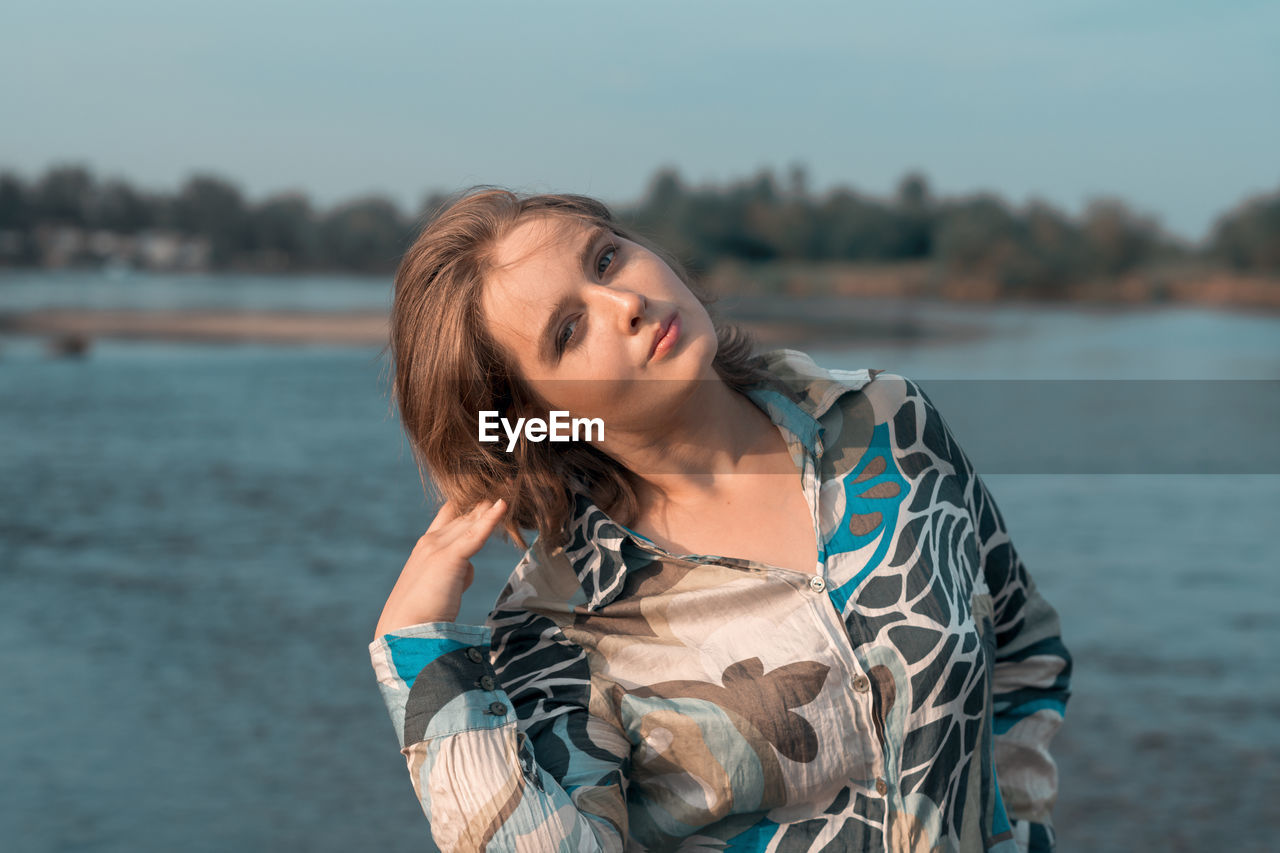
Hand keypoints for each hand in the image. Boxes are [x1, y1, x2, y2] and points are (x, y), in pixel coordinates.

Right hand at [374, 498, 507, 638]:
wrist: (404, 630)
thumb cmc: (421, 613)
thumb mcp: (441, 586)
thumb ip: (455, 572)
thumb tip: (467, 568)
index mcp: (426, 547)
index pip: (450, 517)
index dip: (467, 506)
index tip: (484, 494)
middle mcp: (430, 541)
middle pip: (465, 515)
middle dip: (485, 502)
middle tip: (506, 481)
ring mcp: (438, 547)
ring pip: (471, 521)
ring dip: (490, 505)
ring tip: (510, 484)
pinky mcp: (449, 557)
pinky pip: (476, 534)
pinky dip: (491, 519)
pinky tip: (503, 505)